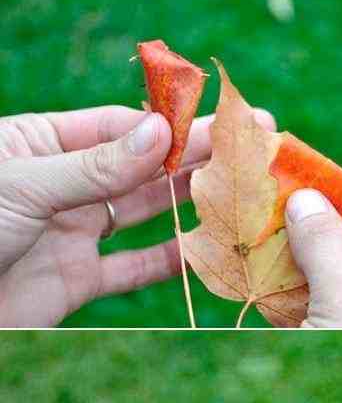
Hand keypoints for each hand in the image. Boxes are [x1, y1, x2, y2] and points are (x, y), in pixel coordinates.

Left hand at [0, 102, 272, 327]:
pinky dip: (172, 264)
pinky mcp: (73, 282)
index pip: (118, 126)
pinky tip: (210, 253)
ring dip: (193, 208)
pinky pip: (132, 270)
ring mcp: (69, 233)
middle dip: (196, 160)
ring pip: (143, 216)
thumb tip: (158, 134)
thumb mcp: (24, 186)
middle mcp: (61, 183)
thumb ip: (93, 167)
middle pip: (139, 167)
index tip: (224, 119)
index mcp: (40, 142)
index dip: (172, 124)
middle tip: (256, 147)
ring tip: (246, 195)